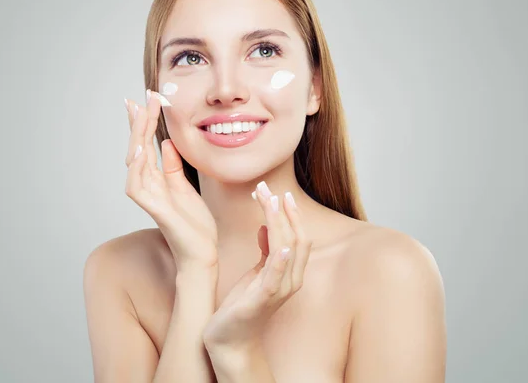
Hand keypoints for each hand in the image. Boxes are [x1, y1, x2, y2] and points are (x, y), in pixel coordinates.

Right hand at [124, 90, 217, 271]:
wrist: (203, 253)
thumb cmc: (195, 225)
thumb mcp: (185, 187)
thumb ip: (173, 167)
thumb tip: (168, 143)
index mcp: (157, 179)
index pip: (146, 145)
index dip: (143, 123)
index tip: (144, 99)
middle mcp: (148, 186)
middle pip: (136, 148)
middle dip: (138, 122)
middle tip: (140, 98)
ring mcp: (149, 197)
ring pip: (134, 162)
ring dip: (135, 137)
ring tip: (139, 113)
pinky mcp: (155, 210)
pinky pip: (138, 186)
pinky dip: (136, 168)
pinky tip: (140, 150)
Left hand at [202, 182, 311, 348]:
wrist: (229, 340)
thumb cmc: (243, 305)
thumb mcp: (257, 272)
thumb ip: (266, 250)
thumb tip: (267, 224)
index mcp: (290, 272)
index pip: (298, 236)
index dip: (289, 213)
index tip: (276, 192)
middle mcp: (291, 280)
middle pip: (295, 238)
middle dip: (282, 211)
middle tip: (267, 188)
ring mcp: (279, 291)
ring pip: (286, 250)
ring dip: (278, 223)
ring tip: (268, 201)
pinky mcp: (262, 301)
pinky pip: (276, 278)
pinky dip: (281, 261)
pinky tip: (282, 246)